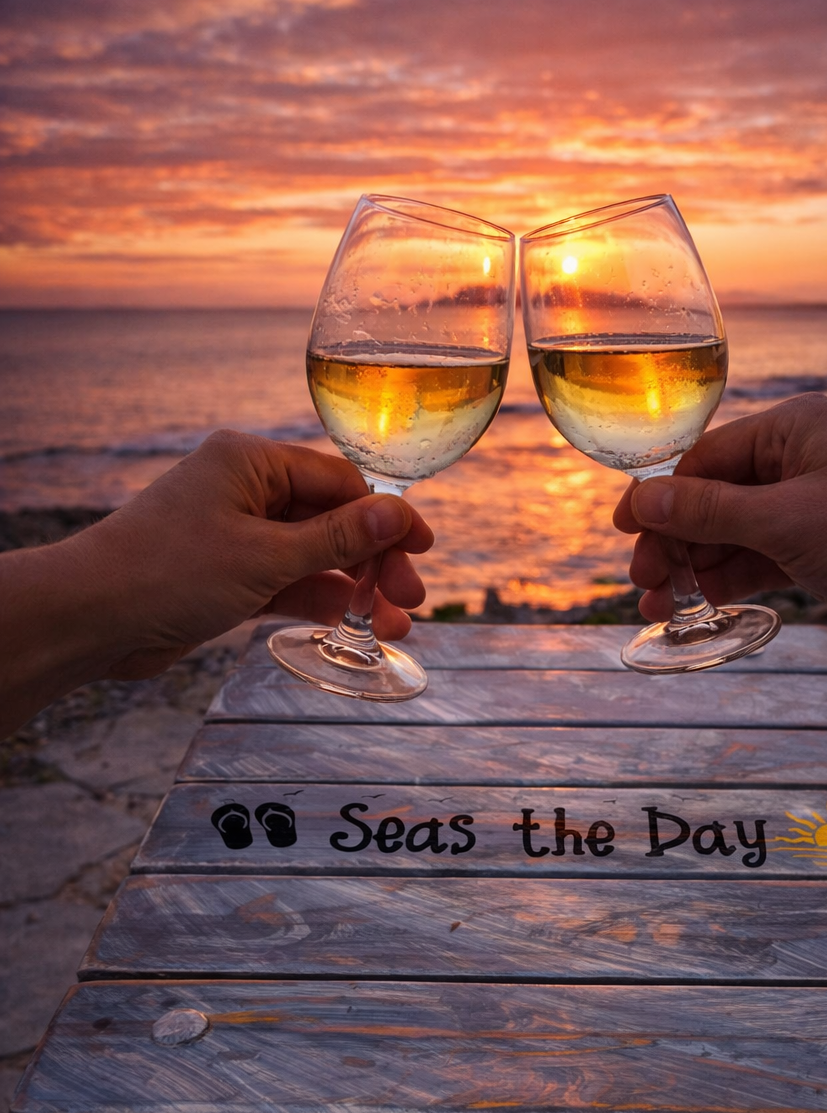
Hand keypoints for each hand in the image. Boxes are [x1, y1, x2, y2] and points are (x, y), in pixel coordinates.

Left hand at [0, 430, 433, 733]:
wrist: (91, 618)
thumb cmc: (167, 572)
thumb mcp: (265, 555)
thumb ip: (336, 538)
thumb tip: (398, 516)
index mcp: (251, 462)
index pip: (340, 482)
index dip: (386, 518)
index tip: (423, 551)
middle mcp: (245, 491)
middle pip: (332, 520)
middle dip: (374, 559)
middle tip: (410, 598)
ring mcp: (236, 535)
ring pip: (313, 556)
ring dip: (353, 586)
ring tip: (392, 624)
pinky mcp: (226, 577)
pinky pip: (288, 582)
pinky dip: (319, 600)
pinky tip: (353, 622)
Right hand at [613, 394, 826, 670]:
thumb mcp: (784, 520)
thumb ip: (708, 511)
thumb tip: (642, 500)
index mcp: (792, 429)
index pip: (703, 459)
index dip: (658, 498)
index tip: (623, 533)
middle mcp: (796, 462)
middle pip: (710, 500)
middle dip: (673, 541)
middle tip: (644, 583)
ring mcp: (805, 509)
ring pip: (728, 536)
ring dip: (694, 568)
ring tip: (661, 606)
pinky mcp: (815, 552)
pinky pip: (754, 561)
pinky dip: (726, 581)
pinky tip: (699, 604)